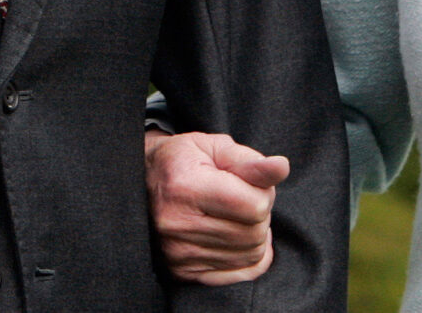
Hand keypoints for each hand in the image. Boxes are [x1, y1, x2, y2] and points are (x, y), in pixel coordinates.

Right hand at [145, 129, 289, 284]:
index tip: (250, 180)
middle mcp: (178, 225)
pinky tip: (240, 236)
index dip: (263, 190)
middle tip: (243, 195)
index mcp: (185, 187)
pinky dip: (250, 256)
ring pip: (251, 253)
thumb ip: (249, 160)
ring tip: (237, 213)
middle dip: (259, 211)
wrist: (140, 183)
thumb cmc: (182, 160)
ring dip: (255, 232)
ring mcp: (179, 254)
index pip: (254, 204)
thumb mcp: (213, 147)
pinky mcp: (183, 272)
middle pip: (254, 231)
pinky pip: (240, 274)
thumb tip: (281, 167)